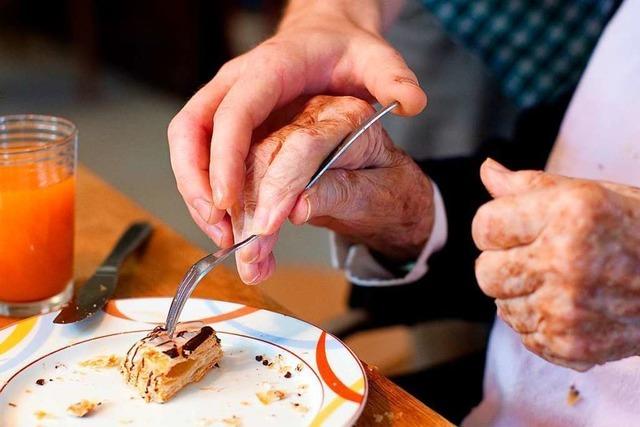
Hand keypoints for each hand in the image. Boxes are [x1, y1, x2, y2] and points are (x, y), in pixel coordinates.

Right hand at [167, 0, 426, 245]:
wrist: (324, 35)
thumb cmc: (345, 50)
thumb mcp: (376, 59)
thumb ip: (393, 79)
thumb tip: (412, 103)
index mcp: (269, 69)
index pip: (233, 114)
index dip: (224, 159)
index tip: (228, 202)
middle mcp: (236, 83)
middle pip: (191, 131)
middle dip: (197, 184)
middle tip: (220, 230)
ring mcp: (225, 100)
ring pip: (187, 145)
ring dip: (196, 192)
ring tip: (222, 236)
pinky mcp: (225, 119)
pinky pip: (200, 153)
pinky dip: (206, 188)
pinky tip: (227, 220)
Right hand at [228, 95, 433, 283]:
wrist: (387, 192)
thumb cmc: (391, 190)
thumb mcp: (379, 194)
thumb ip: (342, 193)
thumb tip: (298, 206)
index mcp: (347, 115)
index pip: (303, 144)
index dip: (279, 186)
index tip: (266, 226)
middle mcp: (311, 113)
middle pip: (262, 153)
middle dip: (249, 209)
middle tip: (251, 254)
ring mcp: (286, 128)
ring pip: (241, 167)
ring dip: (236, 217)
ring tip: (250, 261)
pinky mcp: (267, 147)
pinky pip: (237, 177)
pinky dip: (234, 215)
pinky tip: (242, 245)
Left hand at [472, 159, 639, 370]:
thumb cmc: (638, 230)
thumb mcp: (590, 194)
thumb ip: (529, 186)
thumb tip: (486, 170)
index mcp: (567, 215)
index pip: (484, 226)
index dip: (497, 227)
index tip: (518, 228)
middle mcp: (564, 263)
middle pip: (485, 272)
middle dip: (504, 263)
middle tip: (539, 256)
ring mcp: (567, 310)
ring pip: (502, 306)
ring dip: (522, 294)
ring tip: (563, 282)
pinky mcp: (571, 345)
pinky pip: (524, 335)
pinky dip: (540, 322)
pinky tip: (572, 306)